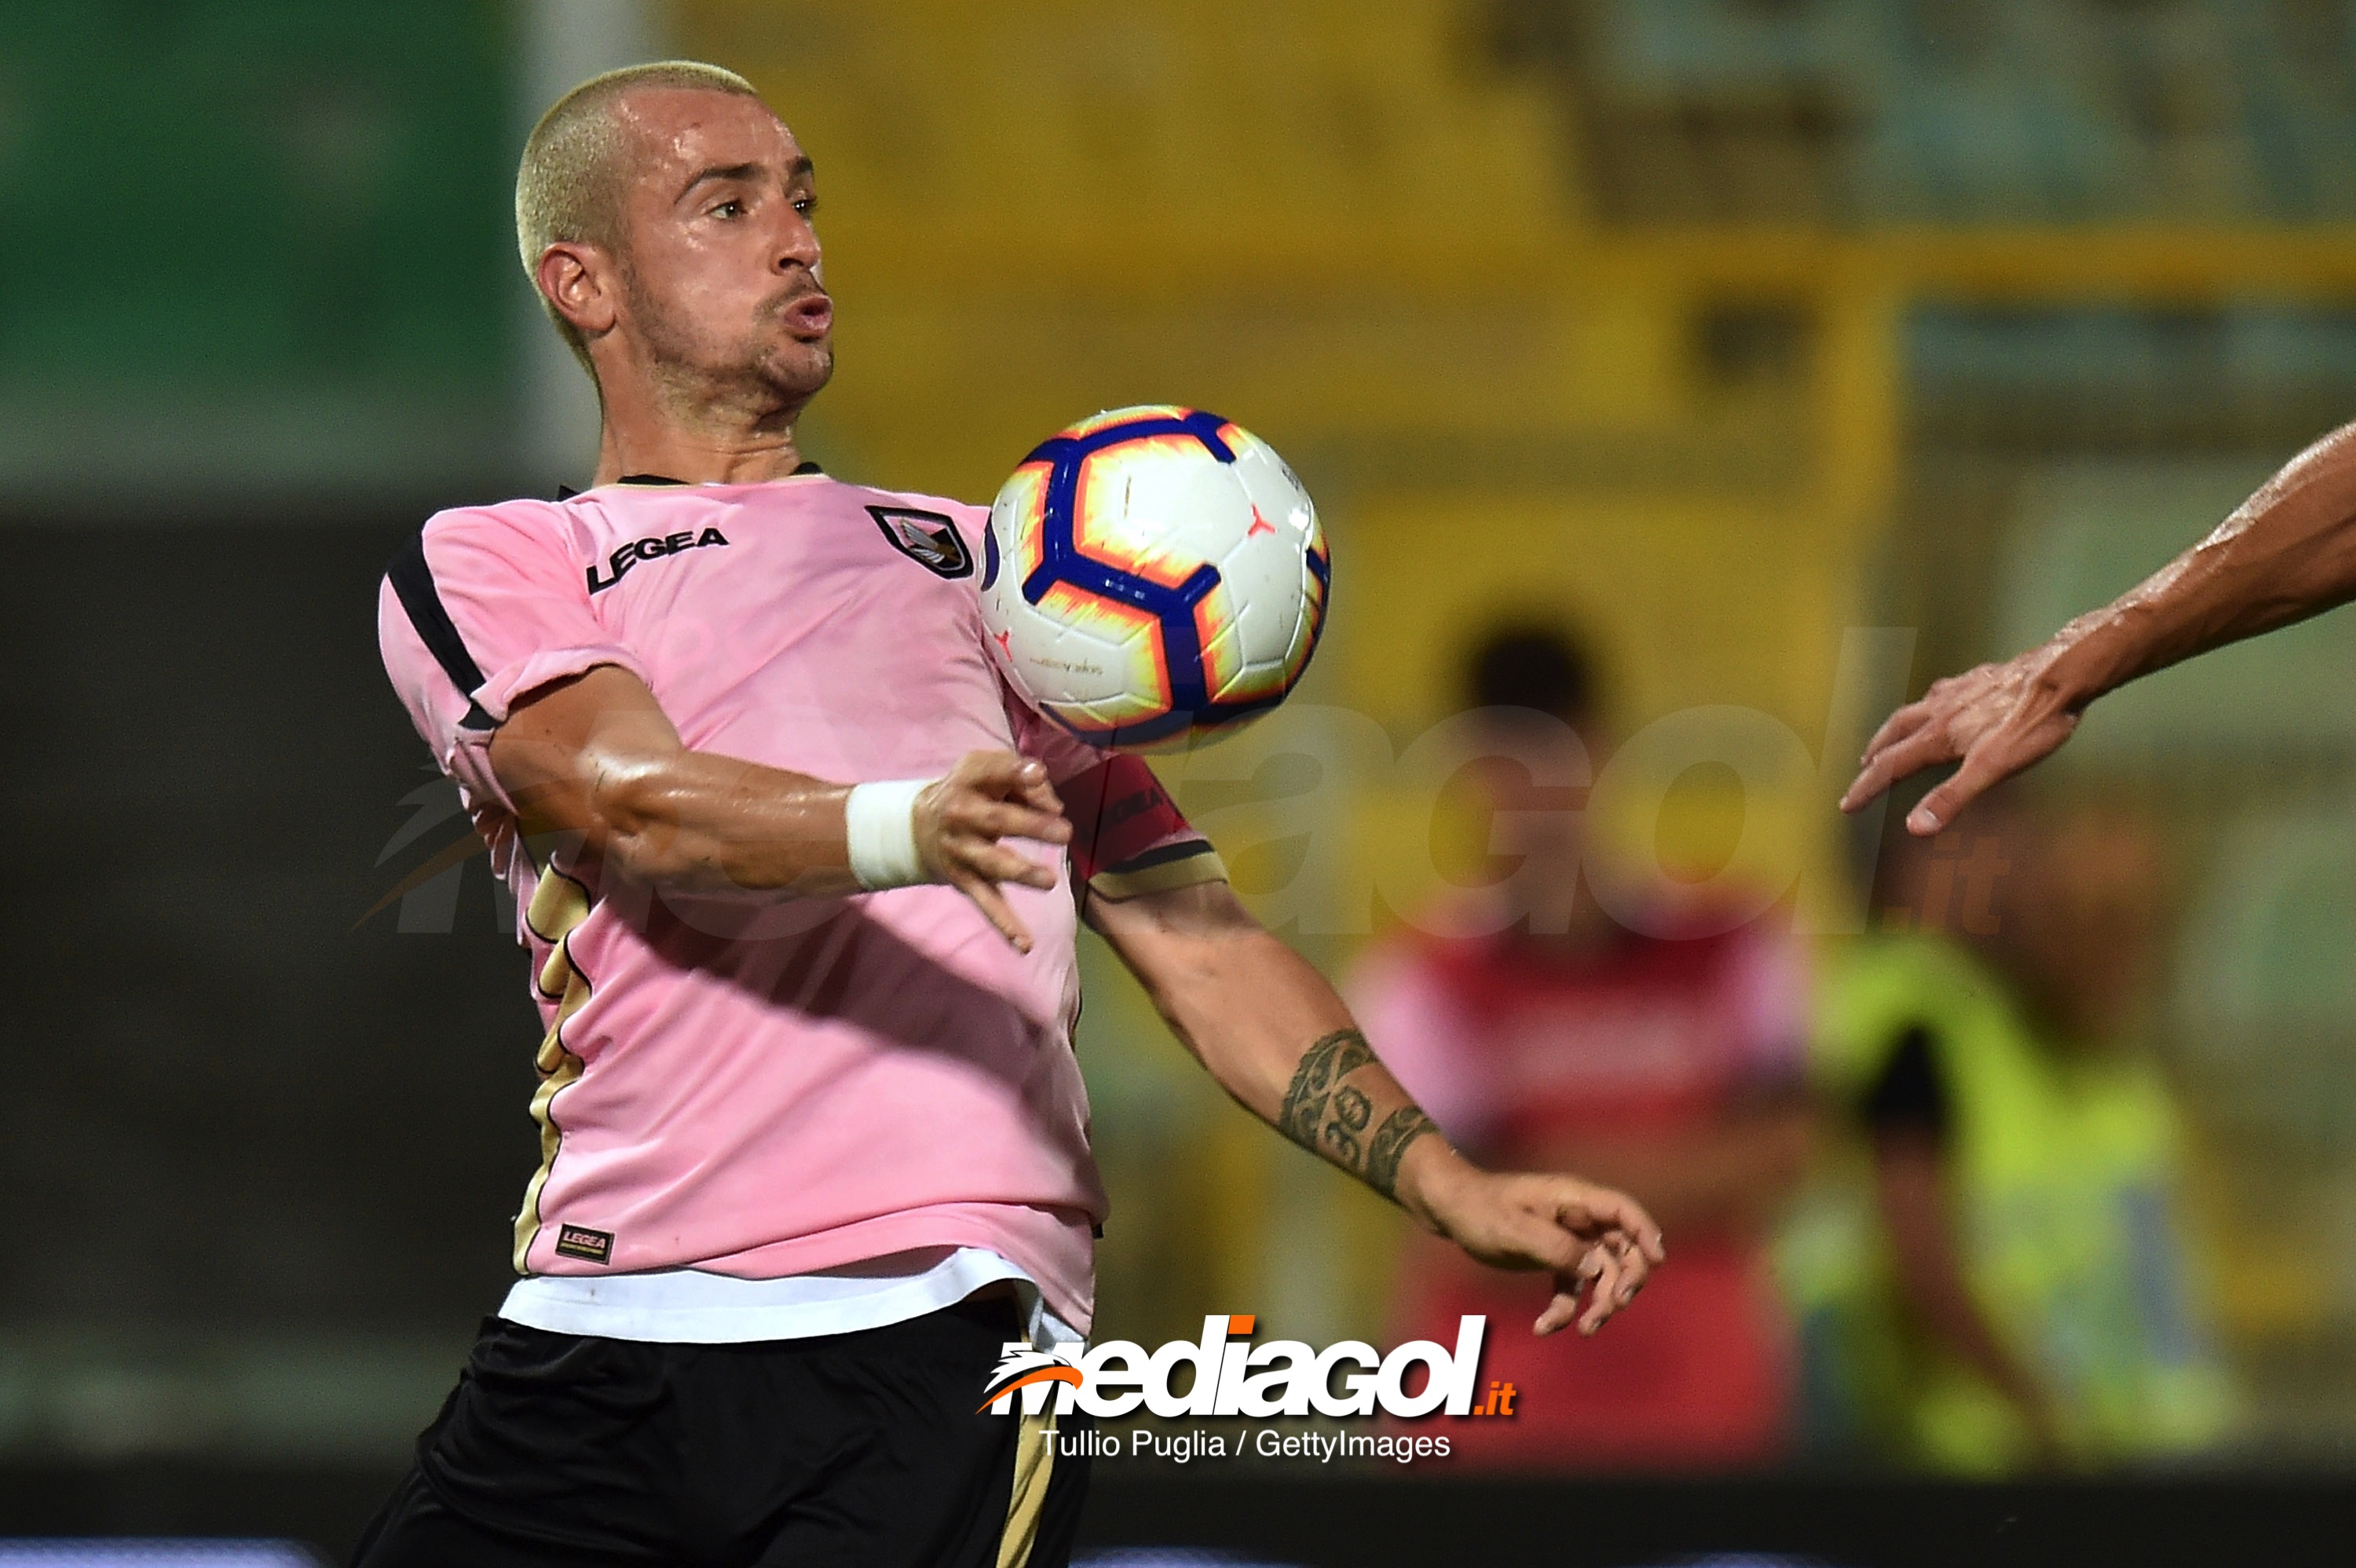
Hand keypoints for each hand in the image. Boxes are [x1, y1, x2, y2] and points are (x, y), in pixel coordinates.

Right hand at [913, 751, 1072, 951]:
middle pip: (995, 820)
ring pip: (992, 863)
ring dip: (1021, 873)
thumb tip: (1055, 806)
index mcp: (968, 780)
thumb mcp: (985, 771)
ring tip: (1048, 881)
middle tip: (1064, 832)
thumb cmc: (970, 790)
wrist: (918, 825)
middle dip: (1031, 826)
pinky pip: (986, 902)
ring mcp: (962, 850)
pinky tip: (1025, 945)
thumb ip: (1021, 780)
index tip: (1036, 773)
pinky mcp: (965, 880)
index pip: (991, 772)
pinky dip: (1004, 925)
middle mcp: (960, 815)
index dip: (1013, 772)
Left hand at [1417, 1164, 1666, 1337]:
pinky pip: (1573, 1288)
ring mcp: (1569, 1239)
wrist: (1451, 1210)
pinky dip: (1565, 1310)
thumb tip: (1594, 1269)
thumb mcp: (1515, 1229)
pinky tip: (1544, 1328)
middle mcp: (1578, 1218)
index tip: (1658, 1260)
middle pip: (1622, 1248)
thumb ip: (1558, 1247)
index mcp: (1573, 1198)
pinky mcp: (1555, 1258)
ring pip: (1602, 1274)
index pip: (1623, 1210)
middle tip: (1613, 1305)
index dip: (1646, 1232)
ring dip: (1599, 1303)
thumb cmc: (1481, 1209)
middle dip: (1625, 1279)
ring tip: (1584, 1329)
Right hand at [1839, 643, 2084, 834]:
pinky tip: (1944, 699)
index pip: (1890, 767)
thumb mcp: (1993, 769)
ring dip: (1897, 727)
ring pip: (1916, 709)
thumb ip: (1952, 797)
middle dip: (1876, 753)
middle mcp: (1940, 710)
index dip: (1866, 788)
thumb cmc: (2032, 725)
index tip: (1846, 806)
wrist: (2062, 674)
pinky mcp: (1981, 678)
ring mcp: (1960, 691)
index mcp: (1938, 737)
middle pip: (1894, 733)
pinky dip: (1932, 701)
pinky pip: (1946, 690)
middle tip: (1863, 767)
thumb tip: (1914, 828)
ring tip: (1893, 735)